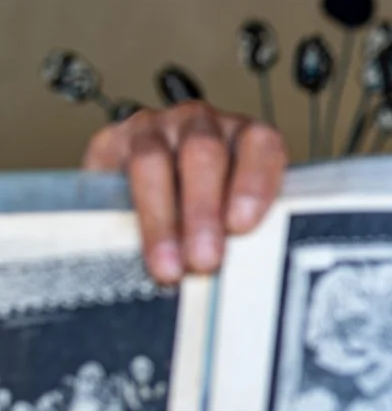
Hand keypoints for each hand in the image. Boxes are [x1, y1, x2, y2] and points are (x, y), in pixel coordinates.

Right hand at [82, 102, 286, 283]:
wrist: (142, 201)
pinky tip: (127, 242)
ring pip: (153, 161)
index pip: (260, 145)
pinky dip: (124, 210)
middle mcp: (201, 125)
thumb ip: (242, 237)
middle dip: (203, 210)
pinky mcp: (112, 142)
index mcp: (243, 137)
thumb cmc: (205, 216)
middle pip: (204, 153)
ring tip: (167, 266)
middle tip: (204, 260)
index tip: (241, 226)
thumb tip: (247, 284)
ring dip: (161, 218)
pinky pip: (114, 169)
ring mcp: (155, 128)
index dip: (253, 182)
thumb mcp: (230, 220)